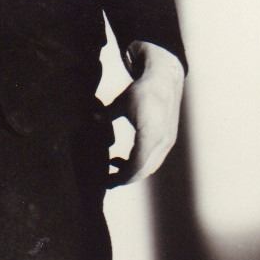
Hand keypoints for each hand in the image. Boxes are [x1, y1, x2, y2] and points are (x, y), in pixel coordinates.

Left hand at [107, 41, 184, 186]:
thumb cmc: (142, 90)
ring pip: (150, 166)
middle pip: (144, 170)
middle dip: (126, 179)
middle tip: (107, 181)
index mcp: (151, 134)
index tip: (106, 180)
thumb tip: (90, 120)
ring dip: (133, 171)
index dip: (121, 176)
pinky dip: (140, 163)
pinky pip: (154, 159)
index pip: (136, 165)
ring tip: (114, 167)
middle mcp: (163, 141)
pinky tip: (124, 159)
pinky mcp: (168, 139)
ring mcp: (168, 142)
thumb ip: (105, 115)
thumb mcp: (121, 103)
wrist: (165, 78)